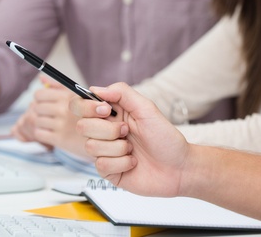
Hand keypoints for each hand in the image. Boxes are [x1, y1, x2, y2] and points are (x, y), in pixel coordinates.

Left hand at [12, 81, 87, 156]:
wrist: (103, 136)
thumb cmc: (88, 114)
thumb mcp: (78, 96)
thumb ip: (58, 87)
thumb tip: (40, 78)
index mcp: (68, 96)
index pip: (39, 95)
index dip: (40, 99)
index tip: (46, 103)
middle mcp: (65, 109)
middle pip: (36, 108)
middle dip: (39, 111)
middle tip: (47, 115)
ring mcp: (62, 124)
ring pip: (35, 121)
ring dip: (40, 123)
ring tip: (50, 124)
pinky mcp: (60, 139)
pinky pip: (38, 133)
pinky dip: (41, 133)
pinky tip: (50, 132)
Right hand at [72, 82, 187, 196]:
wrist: (178, 167)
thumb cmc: (165, 138)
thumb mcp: (146, 109)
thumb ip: (122, 94)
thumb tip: (95, 89)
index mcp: (113, 114)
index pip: (81, 105)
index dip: (87, 107)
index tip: (105, 110)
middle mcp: (105, 132)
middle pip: (82, 126)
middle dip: (108, 129)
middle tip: (127, 131)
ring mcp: (105, 152)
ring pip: (91, 146)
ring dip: (118, 147)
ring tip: (133, 148)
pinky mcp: (108, 171)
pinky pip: (101, 164)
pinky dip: (122, 162)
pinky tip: (133, 162)